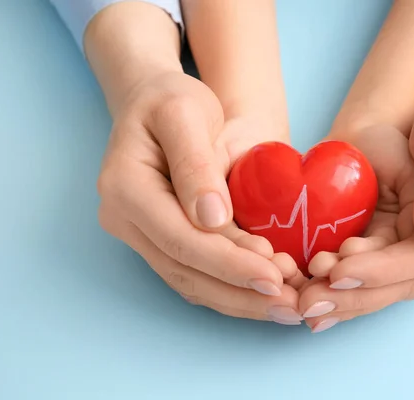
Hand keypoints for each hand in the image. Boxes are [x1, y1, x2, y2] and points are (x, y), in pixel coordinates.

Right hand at [97, 71, 304, 324]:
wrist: (154, 100)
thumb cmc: (171, 98)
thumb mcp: (185, 112)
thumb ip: (195, 163)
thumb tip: (212, 219)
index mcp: (125, 188)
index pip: (181, 239)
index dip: (229, 263)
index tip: (275, 275)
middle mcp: (123, 219)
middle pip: (185, 270)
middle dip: (240, 291)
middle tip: (290, 304)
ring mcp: (138, 234)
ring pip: (189, 281)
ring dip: (238, 298)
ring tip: (284, 305)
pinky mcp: (158, 239)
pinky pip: (193, 273)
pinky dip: (229, 287)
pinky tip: (263, 292)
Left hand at [300, 74, 413, 331]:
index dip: (383, 268)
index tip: (338, 272)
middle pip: (412, 280)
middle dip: (359, 295)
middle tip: (309, 304)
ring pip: (398, 283)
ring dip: (353, 298)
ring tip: (307, 306)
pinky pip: (389, 269)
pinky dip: (356, 284)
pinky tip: (324, 294)